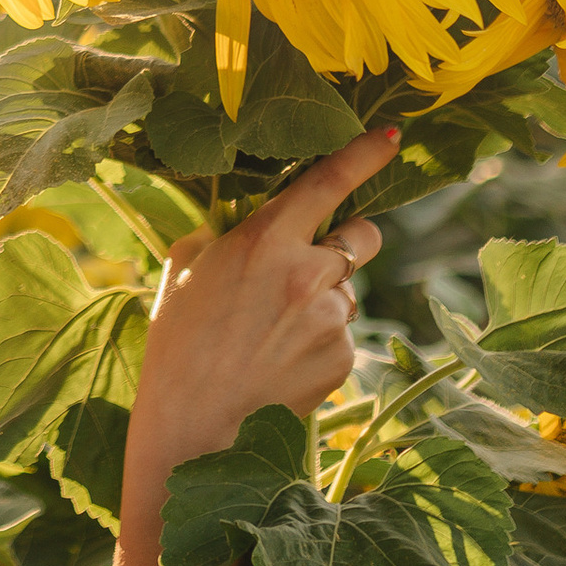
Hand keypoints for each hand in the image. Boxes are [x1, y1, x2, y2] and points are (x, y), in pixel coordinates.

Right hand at [124, 120, 396, 489]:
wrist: (194, 426)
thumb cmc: (177, 345)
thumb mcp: (183, 271)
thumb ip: (222, 235)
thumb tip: (243, 222)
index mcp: (265, 240)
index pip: (328, 182)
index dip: (363, 155)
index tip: (389, 139)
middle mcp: (308, 272)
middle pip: (362, 236)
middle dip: (347, 239)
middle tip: (313, 260)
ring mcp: (331, 317)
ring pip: (348, 290)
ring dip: (324, 297)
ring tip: (273, 332)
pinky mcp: (343, 356)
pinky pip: (342, 332)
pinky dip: (320, 339)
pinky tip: (281, 360)